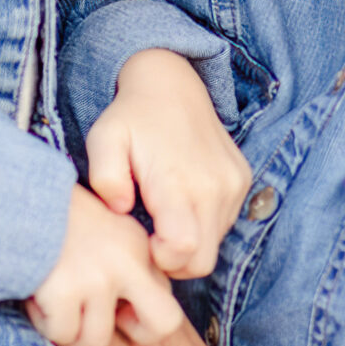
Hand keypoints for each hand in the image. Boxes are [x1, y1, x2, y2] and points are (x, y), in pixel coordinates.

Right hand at [27, 184, 184, 345]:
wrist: (9, 195)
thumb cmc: (49, 218)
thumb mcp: (99, 230)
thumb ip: (121, 266)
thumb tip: (126, 314)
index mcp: (138, 246)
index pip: (167, 296)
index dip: (138, 312)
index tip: (111, 302)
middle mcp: (127, 260)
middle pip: (164, 322)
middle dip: (137, 334)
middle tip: (105, 318)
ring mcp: (98, 276)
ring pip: (97, 339)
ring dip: (70, 330)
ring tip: (52, 302)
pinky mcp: (66, 289)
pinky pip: (62, 334)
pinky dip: (44, 323)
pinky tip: (34, 296)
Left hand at [85, 48, 252, 278]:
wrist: (172, 83)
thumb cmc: (130, 116)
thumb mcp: (103, 139)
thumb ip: (105, 176)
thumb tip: (120, 208)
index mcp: (178, 181)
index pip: (184, 251)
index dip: (161, 259)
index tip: (144, 241)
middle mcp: (214, 187)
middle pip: (203, 262)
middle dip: (174, 262)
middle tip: (151, 238)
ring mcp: (233, 185)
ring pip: (215, 246)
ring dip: (189, 243)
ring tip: (163, 216)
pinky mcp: (241, 181)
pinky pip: (224, 225)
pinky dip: (203, 226)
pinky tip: (181, 203)